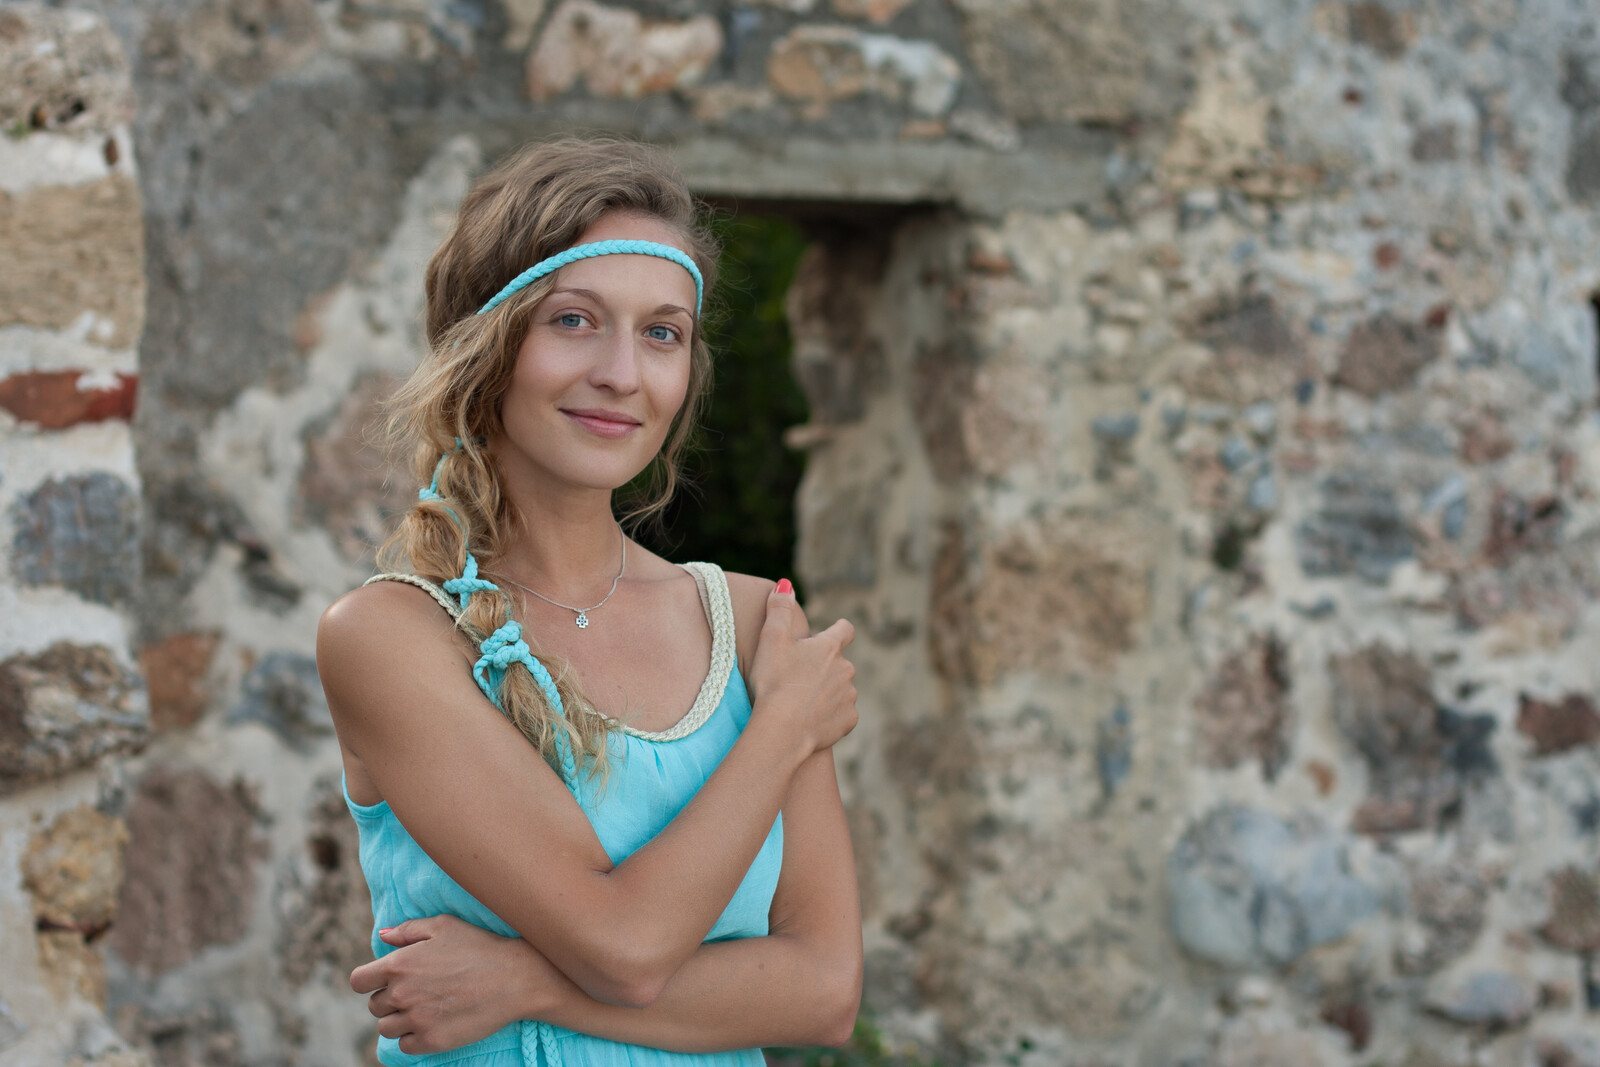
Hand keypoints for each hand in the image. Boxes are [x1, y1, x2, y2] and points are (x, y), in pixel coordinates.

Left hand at [349, 915, 577, 1055]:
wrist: (515, 978)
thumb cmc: (480, 946)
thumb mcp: (444, 926)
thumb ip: (408, 930)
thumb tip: (382, 937)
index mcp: (399, 965)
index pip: (358, 981)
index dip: (368, 980)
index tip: (381, 981)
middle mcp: (402, 994)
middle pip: (373, 1006)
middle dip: (389, 999)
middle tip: (415, 992)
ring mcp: (416, 1020)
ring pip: (386, 1028)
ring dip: (398, 1020)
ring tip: (423, 1008)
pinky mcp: (431, 1041)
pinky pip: (405, 1045)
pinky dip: (413, 1037)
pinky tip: (432, 1022)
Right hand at [748, 581, 856, 754]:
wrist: (782, 729)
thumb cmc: (775, 681)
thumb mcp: (771, 638)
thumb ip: (779, 608)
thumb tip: (785, 584)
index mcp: (829, 648)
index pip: (844, 629)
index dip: (838, 630)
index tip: (830, 634)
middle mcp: (846, 669)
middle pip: (839, 663)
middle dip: (825, 667)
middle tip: (799, 677)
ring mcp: (849, 696)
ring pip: (841, 689)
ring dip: (827, 692)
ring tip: (802, 702)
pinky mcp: (848, 721)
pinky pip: (842, 715)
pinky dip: (830, 716)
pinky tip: (811, 720)